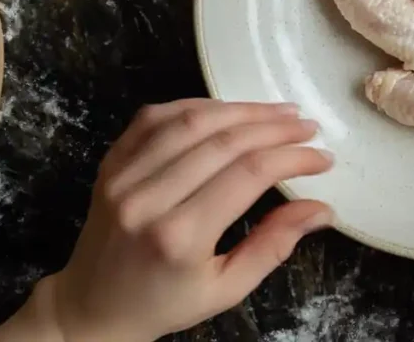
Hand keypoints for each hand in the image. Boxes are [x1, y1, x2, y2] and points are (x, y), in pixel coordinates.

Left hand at [0, 99, 333, 341]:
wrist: (91, 308)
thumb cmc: (164, 303)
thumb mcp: (226, 289)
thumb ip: (274, 245)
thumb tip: (322, 209)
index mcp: (180, 237)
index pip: (249, 174)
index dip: (292, 158)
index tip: (322, 157)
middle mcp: (148, 199)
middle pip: (225, 141)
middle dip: (275, 128)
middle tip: (308, 126)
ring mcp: (123, 176)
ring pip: (192, 120)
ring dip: (243, 109)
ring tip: (279, 111)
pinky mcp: (111, 162)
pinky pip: (156, 117)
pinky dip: (198, 105)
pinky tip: (228, 109)